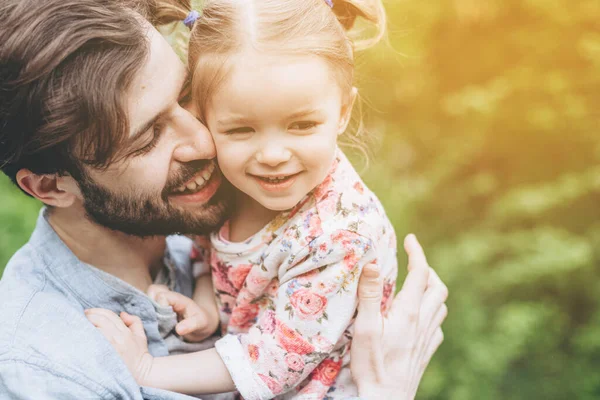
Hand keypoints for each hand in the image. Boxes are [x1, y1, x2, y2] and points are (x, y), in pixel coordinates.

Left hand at [85, 309, 153, 384]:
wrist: (141, 373)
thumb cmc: (139, 354)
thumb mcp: (141, 335)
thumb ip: (134, 321)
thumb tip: (122, 313)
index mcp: (125, 332)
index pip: (109, 316)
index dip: (97, 311)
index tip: (89, 312)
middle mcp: (117, 338)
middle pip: (100, 321)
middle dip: (90, 316)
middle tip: (83, 316)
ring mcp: (109, 347)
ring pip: (94, 330)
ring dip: (86, 325)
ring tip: (81, 325)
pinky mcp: (103, 357)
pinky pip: (92, 343)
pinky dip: (86, 337)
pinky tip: (82, 336)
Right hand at [147, 284, 216, 341]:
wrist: (202, 324)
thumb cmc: (201, 322)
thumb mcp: (200, 324)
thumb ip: (191, 325)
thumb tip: (179, 330)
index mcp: (178, 299)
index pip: (162, 296)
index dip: (159, 307)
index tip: (162, 321)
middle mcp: (169, 297)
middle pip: (152, 291)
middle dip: (149, 306)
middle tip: (154, 322)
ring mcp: (162, 301)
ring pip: (148, 297)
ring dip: (147, 309)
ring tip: (152, 323)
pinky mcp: (158, 308)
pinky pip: (147, 306)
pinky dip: (146, 313)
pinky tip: (150, 324)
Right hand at [351, 234, 447, 399]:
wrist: (386, 399)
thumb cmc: (372, 364)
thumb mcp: (365, 327)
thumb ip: (369, 294)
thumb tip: (372, 263)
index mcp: (408, 311)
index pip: (420, 272)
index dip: (416, 252)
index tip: (410, 238)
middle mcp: (423, 321)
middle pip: (437, 287)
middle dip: (427, 269)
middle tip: (412, 262)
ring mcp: (428, 337)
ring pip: (440, 305)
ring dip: (432, 289)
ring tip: (416, 284)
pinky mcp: (427, 351)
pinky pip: (437, 324)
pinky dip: (432, 311)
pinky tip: (420, 316)